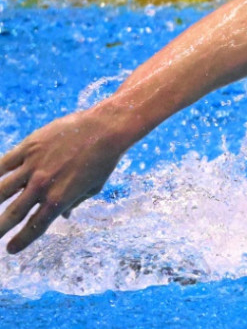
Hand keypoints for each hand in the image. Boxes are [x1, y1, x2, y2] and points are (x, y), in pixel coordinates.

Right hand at [0, 107, 127, 253]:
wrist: (105, 128)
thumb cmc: (103, 160)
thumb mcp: (93, 187)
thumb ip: (74, 202)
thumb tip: (63, 216)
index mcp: (60, 199)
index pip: (35, 226)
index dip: (21, 240)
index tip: (11, 249)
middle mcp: (43, 186)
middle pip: (12, 214)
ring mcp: (33, 166)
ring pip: (0, 190)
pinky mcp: (28, 147)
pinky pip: (3, 164)